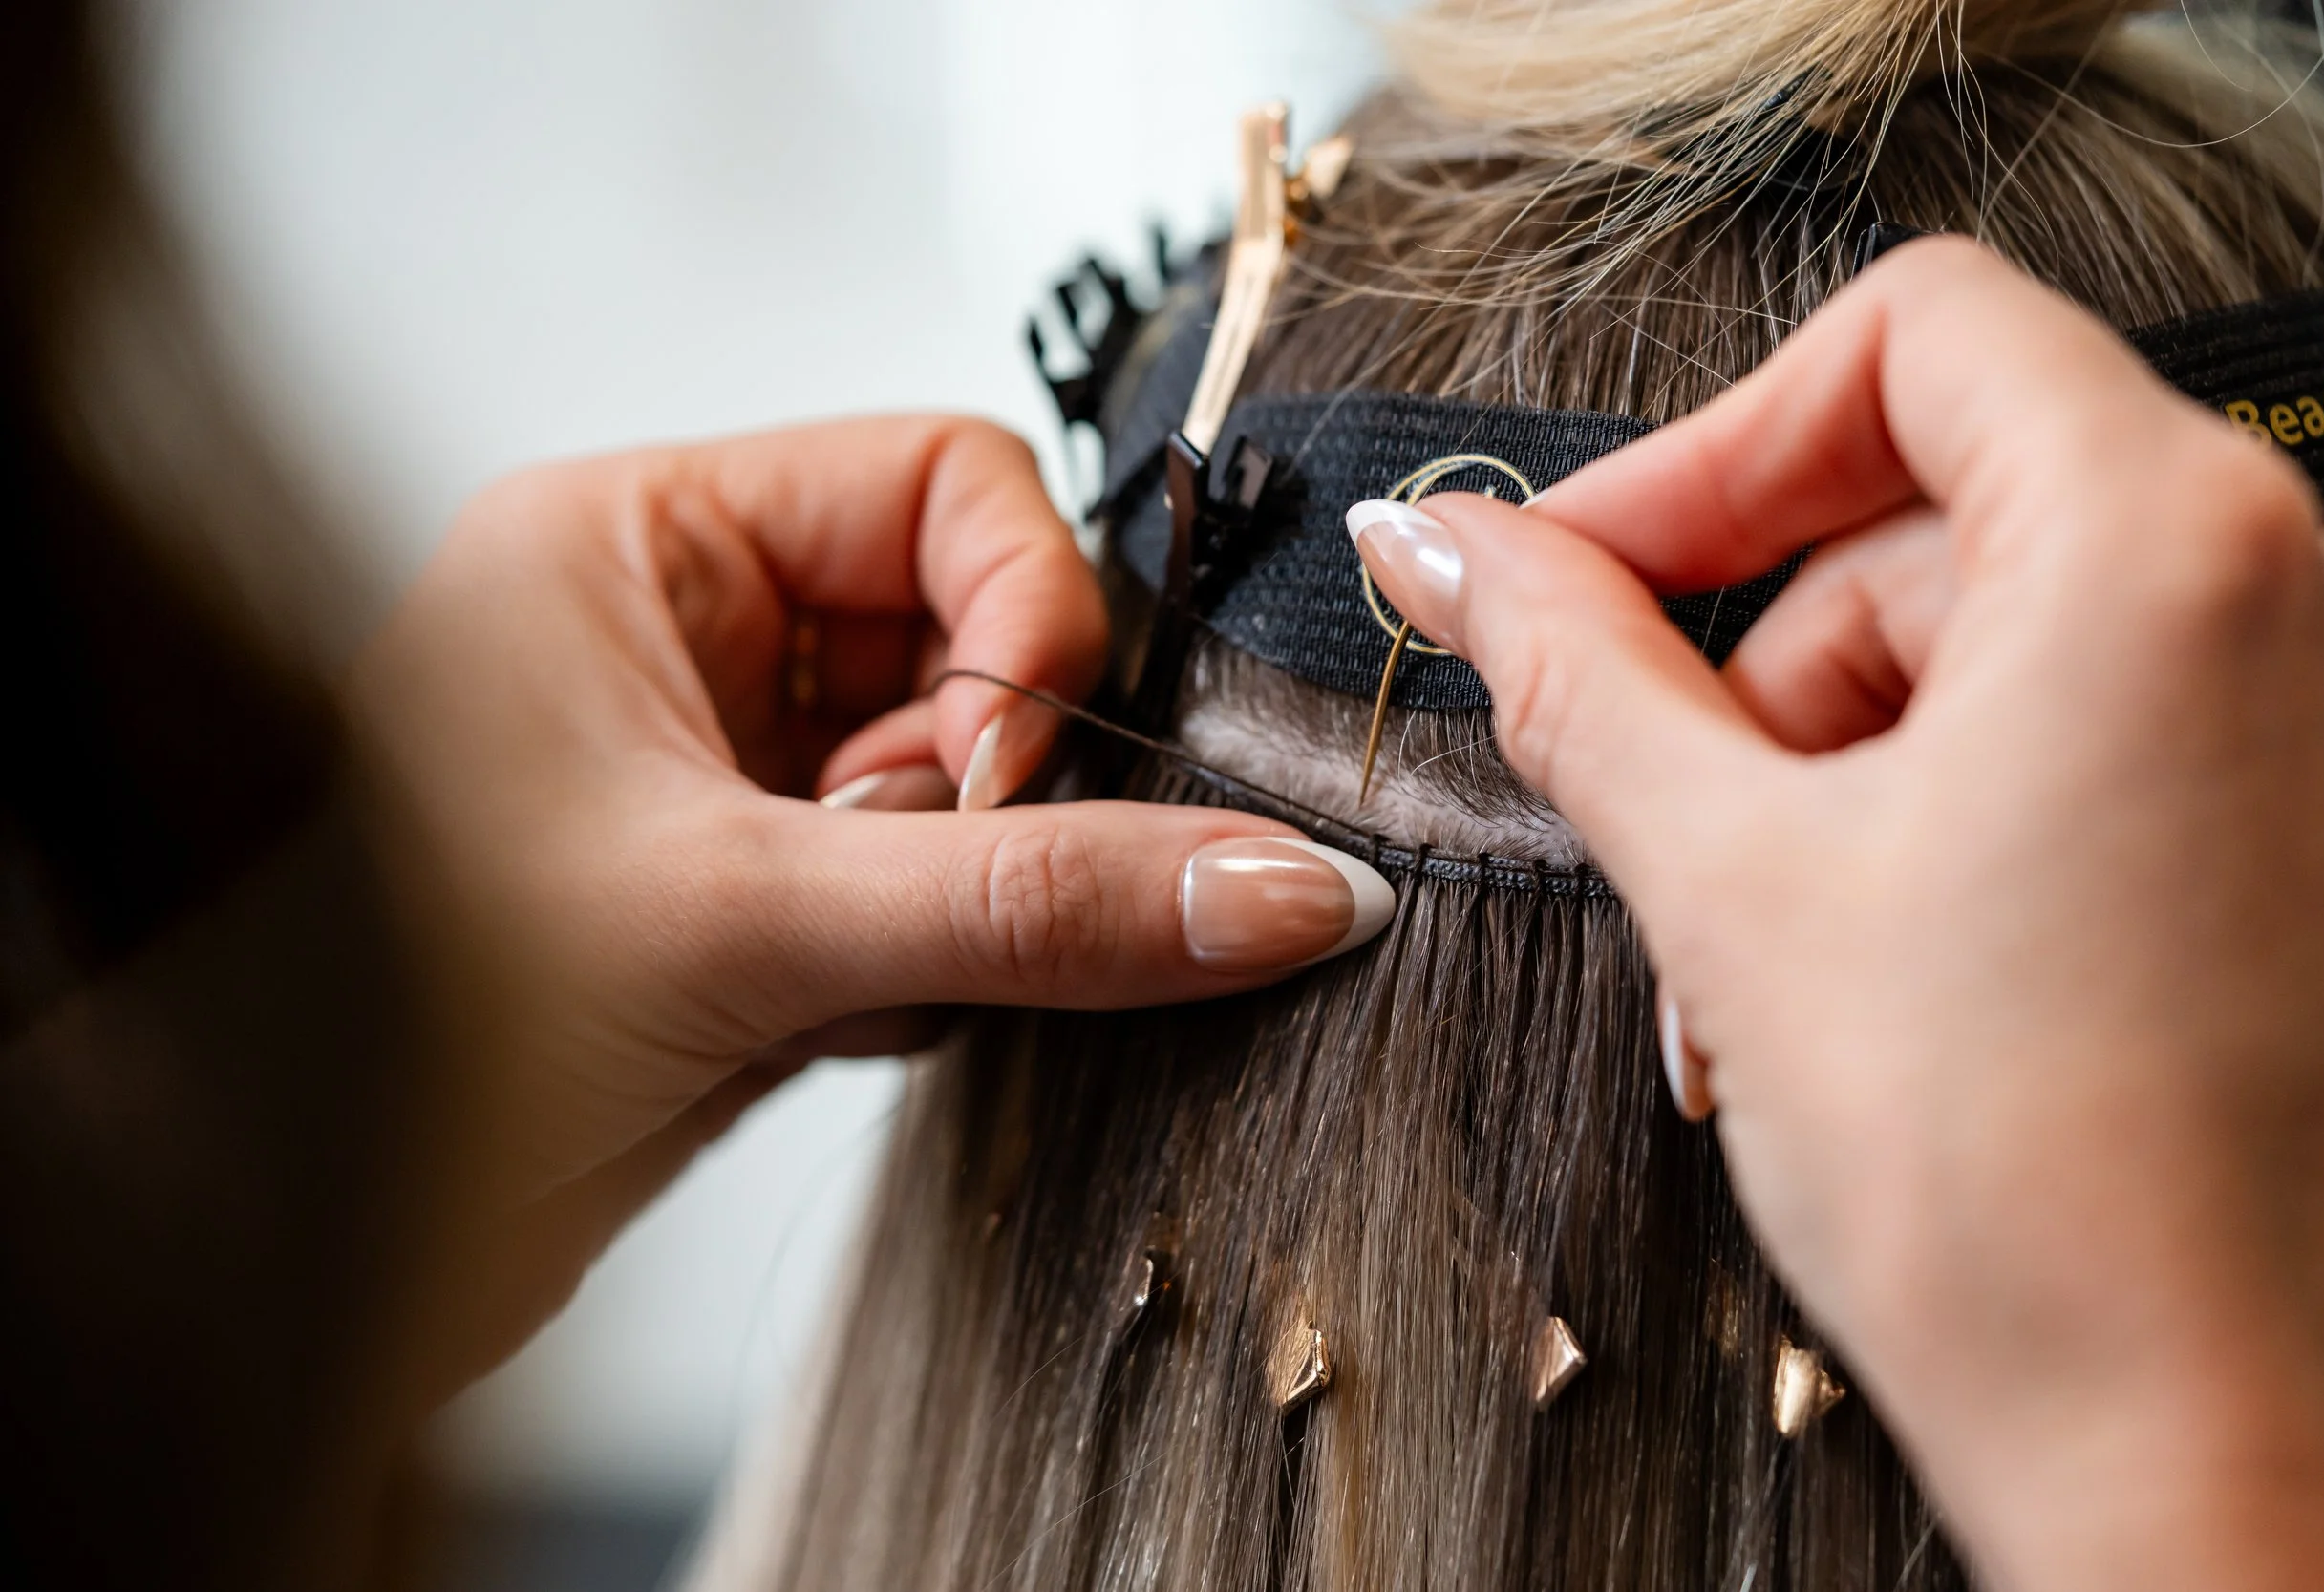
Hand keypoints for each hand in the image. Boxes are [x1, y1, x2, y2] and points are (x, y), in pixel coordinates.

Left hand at [353, 416, 1391, 1380]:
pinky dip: (927, 970)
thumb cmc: (408, 1035)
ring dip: (955, 891)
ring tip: (825, 969)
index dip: (1020, 616)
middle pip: (971, 636)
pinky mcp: (756, 912)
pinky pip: (936, 900)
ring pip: (970, 786)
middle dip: (988, 775)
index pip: (940, 482)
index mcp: (635, 545)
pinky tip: (818, 1023)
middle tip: (921, 877)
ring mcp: (726, 780)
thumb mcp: (740, 926)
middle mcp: (685, 640)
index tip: (1008, 769)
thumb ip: (1030, 900)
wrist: (304, 1266)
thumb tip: (1274, 884)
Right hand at [1349, 241, 2323, 1589]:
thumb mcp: (1731, 881)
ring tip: (1767, 947)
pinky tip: (1867, 952)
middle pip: (1931, 512)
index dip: (1708, 452)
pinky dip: (1942, 804)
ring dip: (1833, 766)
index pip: (1906, 340)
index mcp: (2174, 550)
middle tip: (1666, 822)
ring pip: (1991, 633)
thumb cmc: (2022, 1200)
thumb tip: (1446, 548)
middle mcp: (2305, 594)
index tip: (1580, 570)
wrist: (2194, 1456)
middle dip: (1760, 667)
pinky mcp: (2320, 814)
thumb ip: (1570, 669)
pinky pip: (2079, 720)